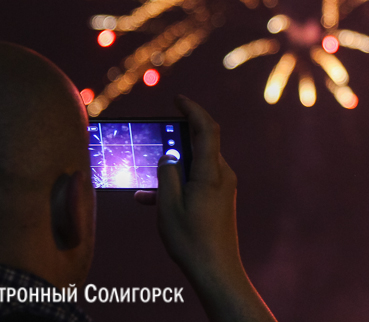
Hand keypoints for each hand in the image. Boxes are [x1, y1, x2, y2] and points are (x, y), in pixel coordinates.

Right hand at [135, 95, 275, 321]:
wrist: (216, 270)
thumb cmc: (191, 240)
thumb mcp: (168, 206)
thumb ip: (165, 175)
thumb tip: (168, 157)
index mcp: (212, 172)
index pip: (207, 128)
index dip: (194, 109)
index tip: (178, 99)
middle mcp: (223, 175)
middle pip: (201, 144)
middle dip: (177, 138)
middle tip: (154, 137)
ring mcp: (223, 187)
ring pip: (196, 165)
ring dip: (172, 168)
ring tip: (144, 181)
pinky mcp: (220, 199)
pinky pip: (197, 181)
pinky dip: (178, 183)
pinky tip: (150, 199)